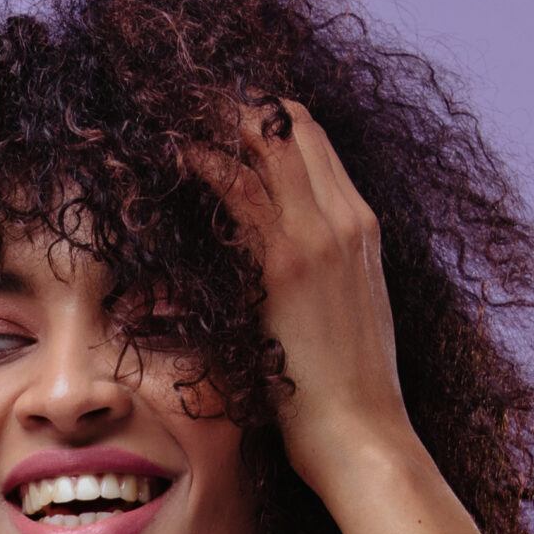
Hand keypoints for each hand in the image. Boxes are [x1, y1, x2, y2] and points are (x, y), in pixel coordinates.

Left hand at [183, 97, 415, 489]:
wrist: (364, 437)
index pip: (314, 143)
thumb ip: (315, 279)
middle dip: (237, 104)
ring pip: (267, 142)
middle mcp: (346, 220)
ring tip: (168, 106)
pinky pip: (240, 188)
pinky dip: (204, 159)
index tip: (219, 112)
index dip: (267, 117)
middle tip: (183, 96)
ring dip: (215, 118)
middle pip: (292, 126)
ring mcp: (319, 237)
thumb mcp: (339, 317)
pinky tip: (171, 148)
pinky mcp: (286, 264)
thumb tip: (273, 278)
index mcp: (361, 229)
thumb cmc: (345, 395)